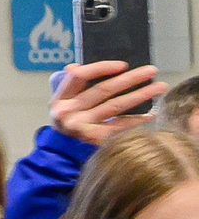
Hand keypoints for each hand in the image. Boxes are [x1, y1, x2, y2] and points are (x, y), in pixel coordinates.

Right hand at [51, 61, 168, 147]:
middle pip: (102, 90)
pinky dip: (135, 120)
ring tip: (159, 87)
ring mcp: (80, 128)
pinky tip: (149, 114)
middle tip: (151, 70)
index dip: (101, 68)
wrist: (60, 153)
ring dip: (140, 95)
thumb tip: (73, 67)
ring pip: (115, 106)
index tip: (123, 65)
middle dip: (130, 78)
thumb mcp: (62, 102)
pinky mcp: (93, 140)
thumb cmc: (67, 121)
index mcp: (59, 99)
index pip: (79, 76)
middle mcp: (67, 113)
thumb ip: (68, 84)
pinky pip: (119, 126)